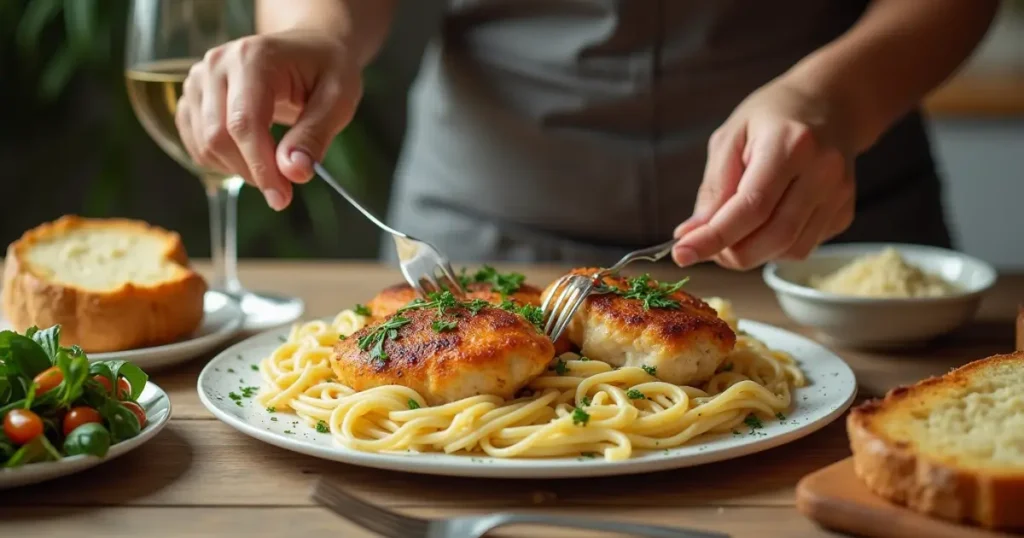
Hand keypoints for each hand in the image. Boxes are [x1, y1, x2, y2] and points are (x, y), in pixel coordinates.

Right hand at [176, 30, 361, 209]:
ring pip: (205, 144)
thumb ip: (315, 135)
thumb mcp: (339, 99)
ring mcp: (200, 79)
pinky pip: (195, 142)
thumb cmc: (327, 70)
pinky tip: (249, 157)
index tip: (281, 197)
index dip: (261, 167)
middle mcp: (218, 64)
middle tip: (283, 189)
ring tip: (272, 165)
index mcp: (254, 58)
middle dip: (251, 171)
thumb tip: (293, 172)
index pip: (244, 123)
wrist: (309, 48)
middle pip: (219, 136)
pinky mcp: (194, 96)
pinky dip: (221, 161)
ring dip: (238, 169)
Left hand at [671, 78, 854, 269]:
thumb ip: (713, 188)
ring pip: (789, 250)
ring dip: (751, 253)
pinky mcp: (844, 213)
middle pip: (774, 237)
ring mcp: (839, 195)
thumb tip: (692, 234)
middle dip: (730, 253)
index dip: (714, 238)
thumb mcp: (730, 138)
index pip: (751, 207)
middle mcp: (823, 172)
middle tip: (704, 246)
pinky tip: (763, 223)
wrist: (830, 104)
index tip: (682, 254)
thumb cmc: (772, 117)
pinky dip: (773, 248)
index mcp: (791, 145)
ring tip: (732, 231)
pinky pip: (802, 247)